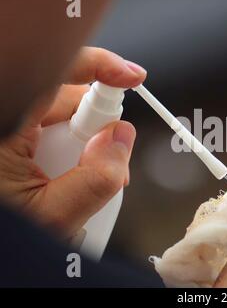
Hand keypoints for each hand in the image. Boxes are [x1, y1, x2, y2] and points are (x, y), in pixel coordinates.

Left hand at [0, 47, 145, 238]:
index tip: (133, 76)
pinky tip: (62, 181)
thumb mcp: (52, 218)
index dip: (101, 67)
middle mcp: (5, 119)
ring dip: (81, 147)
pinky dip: (65, 151)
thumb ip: (95, 179)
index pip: (57, 74)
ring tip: (75, 188)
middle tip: (107, 166)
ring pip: (59, 119)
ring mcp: (7, 131)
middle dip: (96, 128)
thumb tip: (122, 138)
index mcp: (4, 125)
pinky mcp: (11, 141)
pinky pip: (47, 132)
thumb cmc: (1, 240)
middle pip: (65, 101)